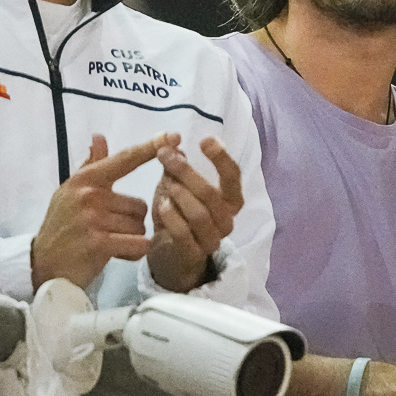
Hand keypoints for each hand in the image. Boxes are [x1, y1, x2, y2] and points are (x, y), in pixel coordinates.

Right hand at [29, 132, 171, 288]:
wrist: (43, 264)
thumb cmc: (62, 226)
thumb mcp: (71, 192)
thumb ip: (91, 165)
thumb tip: (99, 137)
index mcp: (85, 179)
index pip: (125, 159)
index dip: (150, 147)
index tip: (173, 136)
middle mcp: (89, 195)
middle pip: (140, 204)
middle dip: (132, 221)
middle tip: (110, 231)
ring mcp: (93, 219)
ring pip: (140, 226)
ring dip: (131, 238)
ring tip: (110, 244)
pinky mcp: (99, 243)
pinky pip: (138, 243)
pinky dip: (134, 252)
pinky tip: (118, 254)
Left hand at [146, 136, 242, 291]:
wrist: (170, 254)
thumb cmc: (179, 215)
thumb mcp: (176, 186)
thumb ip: (176, 167)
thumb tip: (172, 142)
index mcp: (229, 201)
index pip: (233, 176)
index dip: (222, 158)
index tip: (205, 141)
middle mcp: (226, 221)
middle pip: (212, 194)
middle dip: (187, 172)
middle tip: (165, 155)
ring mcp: (212, 240)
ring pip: (200, 214)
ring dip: (180, 195)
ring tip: (166, 184)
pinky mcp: (194, 255)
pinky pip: (184, 234)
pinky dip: (172, 218)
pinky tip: (162, 205)